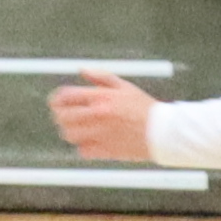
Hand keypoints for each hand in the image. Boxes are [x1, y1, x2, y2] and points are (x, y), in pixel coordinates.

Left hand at [46, 75, 160, 161]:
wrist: (163, 132)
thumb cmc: (144, 108)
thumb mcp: (124, 87)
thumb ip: (100, 77)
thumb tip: (81, 69)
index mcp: (101, 97)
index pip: (65, 96)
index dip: (57, 98)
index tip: (57, 101)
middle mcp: (98, 115)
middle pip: (61, 116)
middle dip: (60, 114)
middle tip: (64, 115)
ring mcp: (100, 134)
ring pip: (68, 134)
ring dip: (69, 130)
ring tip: (79, 128)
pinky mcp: (106, 151)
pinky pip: (82, 150)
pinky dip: (83, 146)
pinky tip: (91, 140)